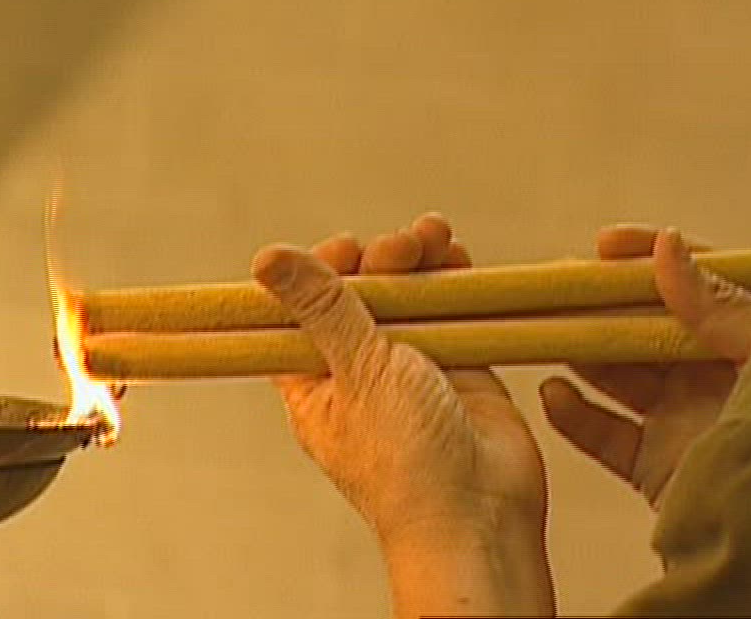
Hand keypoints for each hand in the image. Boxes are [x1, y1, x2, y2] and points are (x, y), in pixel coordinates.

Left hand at [252, 213, 552, 616]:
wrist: (481, 513)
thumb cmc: (407, 465)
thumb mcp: (358, 371)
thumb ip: (325, 307)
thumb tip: (269, 260)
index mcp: (316, 381)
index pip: (304, 308)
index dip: (322, 270)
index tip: (348, 252)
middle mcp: (362, 371)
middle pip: (363, 292)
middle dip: (383, 258)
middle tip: (403, 249)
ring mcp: (415, 368)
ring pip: (411, 296)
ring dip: (422, 260)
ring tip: (437, 237)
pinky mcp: (462, 367)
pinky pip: (455, 312)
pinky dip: (458, 281)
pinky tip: (460, 257)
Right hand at [538, 226, 750, 505]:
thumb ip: (722, 305)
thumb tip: (667, 246)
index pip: (699, 280)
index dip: (651, 257)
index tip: (605, 244)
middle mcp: (720, 375)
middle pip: (650, 326)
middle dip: (603, 303)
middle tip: (559, 284)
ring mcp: (689, 422)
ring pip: (623, 375)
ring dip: (583, 350)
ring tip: (547, 329)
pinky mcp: (662, 470)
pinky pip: (608, 437)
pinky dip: (575, 416)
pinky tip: (554, 393)